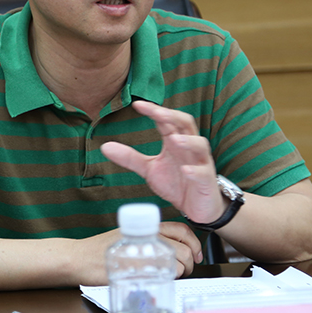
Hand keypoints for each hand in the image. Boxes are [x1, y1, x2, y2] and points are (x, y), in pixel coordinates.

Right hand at [73, 223, 201, 284]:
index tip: (197, 253)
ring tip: (170, 275)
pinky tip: (157, 278)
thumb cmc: (99, 250)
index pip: (181, 229)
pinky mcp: (138, 266)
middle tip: (186, 269)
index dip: (194, 242)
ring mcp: (143, 251)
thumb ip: (146, 238)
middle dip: (191, 261)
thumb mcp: (126, 236)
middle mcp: (146, 235)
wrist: (78, 257)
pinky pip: (163, 272)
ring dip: (180, 271)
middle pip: (184, 247)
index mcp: (145, 226)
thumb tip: (170, 248)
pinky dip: (167, 277)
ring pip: (178, 260)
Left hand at [101, 100, 225, 224]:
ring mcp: (200, 163)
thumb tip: (104, 147)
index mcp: (174, 141)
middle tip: (157, 113)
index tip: (137, 105)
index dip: (154, 111)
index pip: (166, 120)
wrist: (197, 208)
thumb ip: (130, 157)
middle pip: (186, 124)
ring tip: (174, 139)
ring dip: (188, 141)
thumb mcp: (150, 169)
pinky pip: (203, 173)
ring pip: (200, 145)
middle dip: (172, 116)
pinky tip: (186, 170)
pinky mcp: (207, 181)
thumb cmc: (177, 183)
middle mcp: (189, 148)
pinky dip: (195, 171)